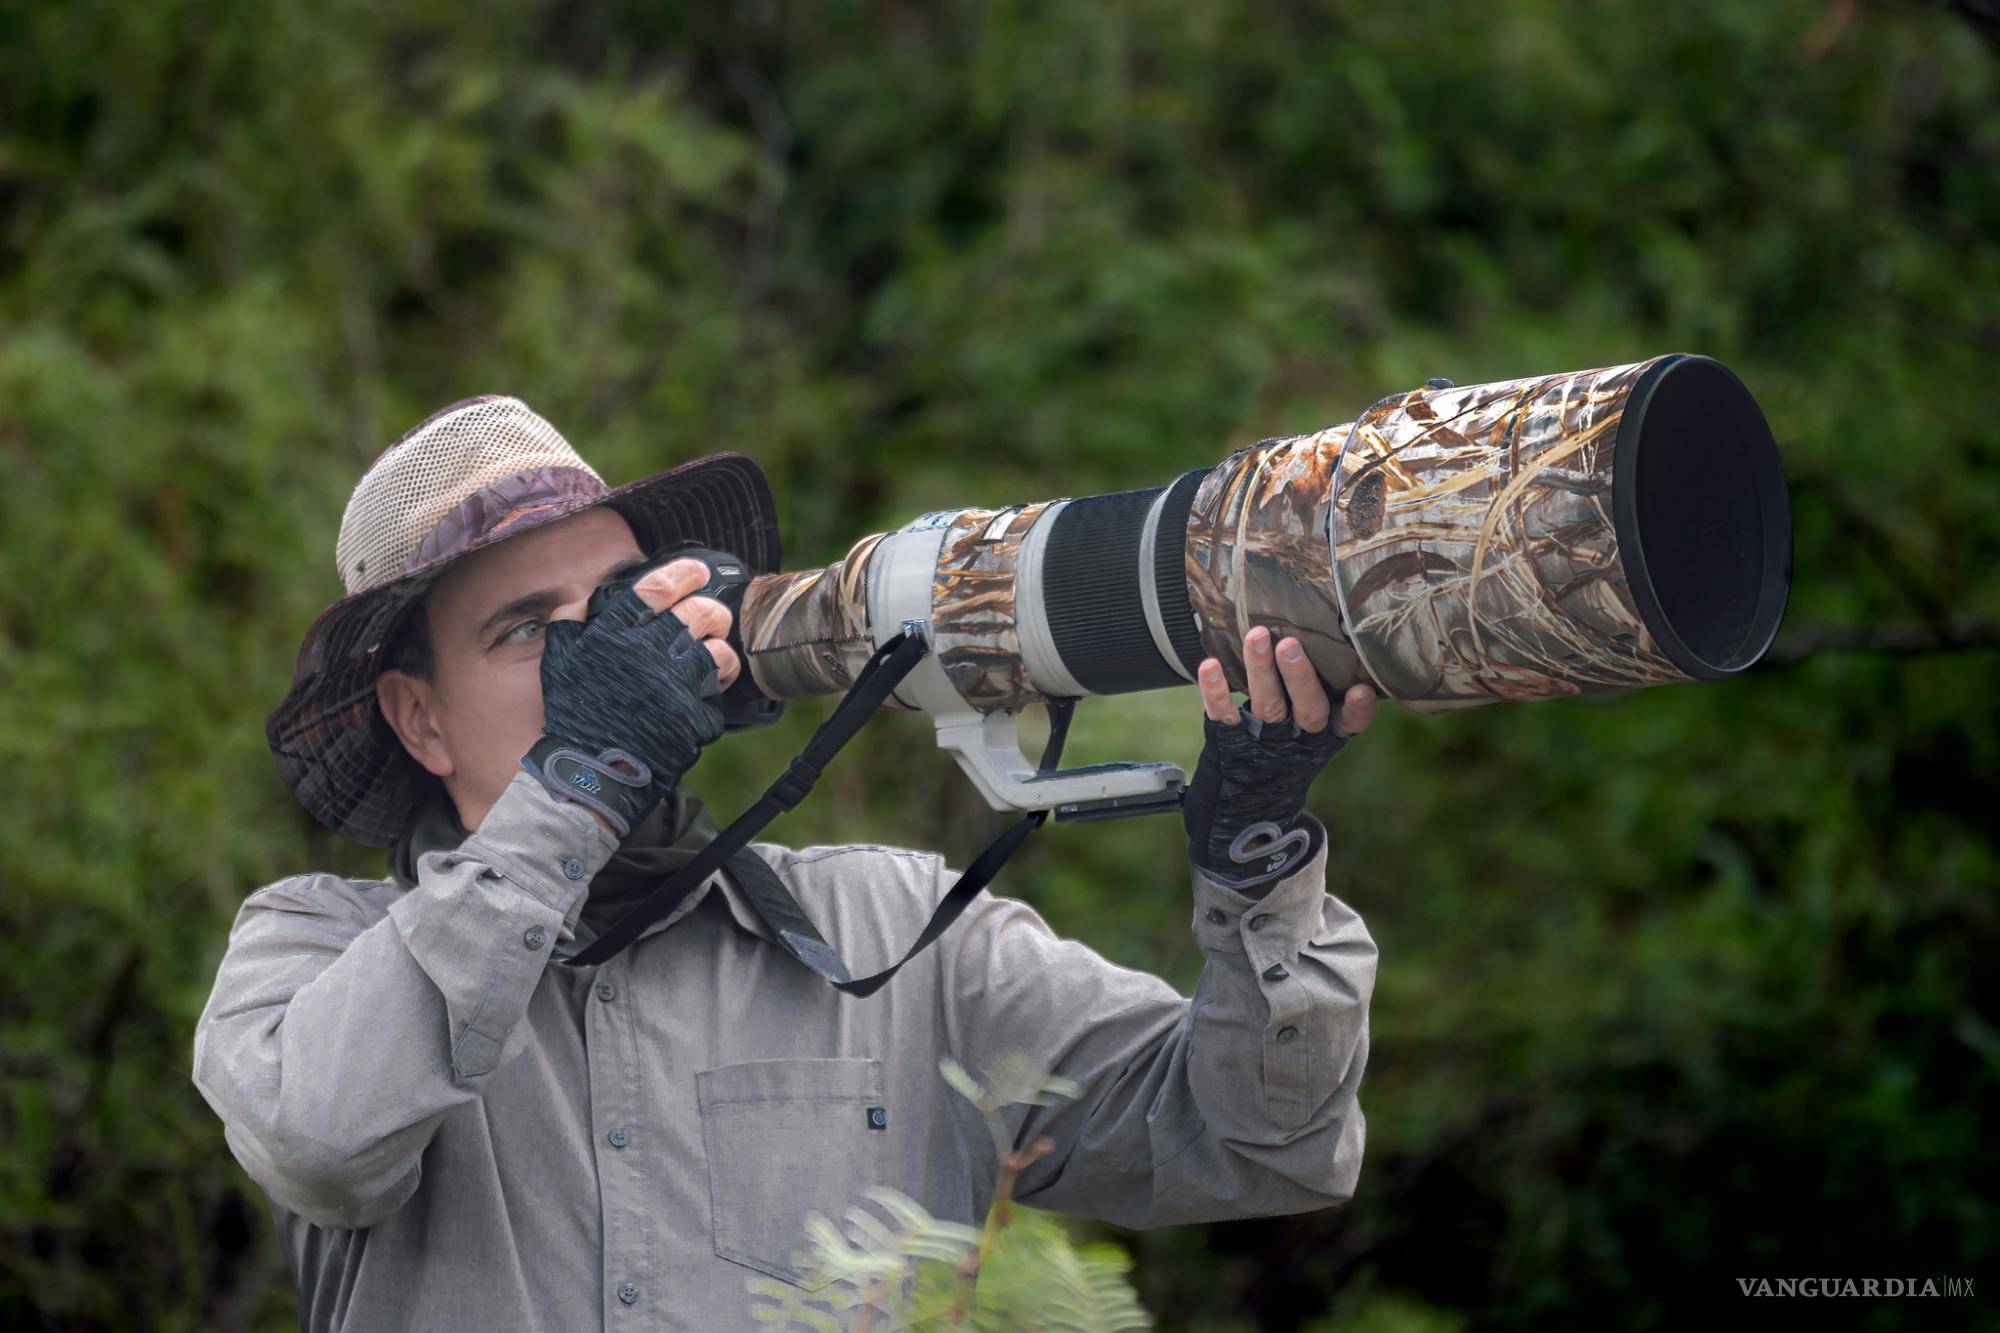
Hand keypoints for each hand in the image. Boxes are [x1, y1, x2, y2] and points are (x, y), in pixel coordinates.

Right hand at [523, 558, 732, 836]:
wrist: (588, 774)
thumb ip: (568, 622)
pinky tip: (700, 695)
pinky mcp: (692, 717)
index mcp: (613, 636)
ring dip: (719, 650)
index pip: (658, 588)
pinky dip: (712, 692)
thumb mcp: (558, 662)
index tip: (697, 571)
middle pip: (700, 613)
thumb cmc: (574, 715)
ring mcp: (674, 688)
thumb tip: (580, 596)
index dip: (685, 573)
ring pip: (719, 651)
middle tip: (710, 617)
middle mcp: (647, 656)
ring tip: (710, 655)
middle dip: (712, 610)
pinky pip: (716, 694)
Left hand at [1184, 627, 1376, 888]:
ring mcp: (1264, 739)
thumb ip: (1335, 706)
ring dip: (1260, 669)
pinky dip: (1215, 691)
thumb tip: (1354, 663)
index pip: (1348, 723)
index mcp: (1324, 736)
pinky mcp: (1230, 738)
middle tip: (1289, 644)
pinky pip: (1223, 713)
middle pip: (1306, 708)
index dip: (1357, 710)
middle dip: (1299, 676)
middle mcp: (1298, 738)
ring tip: (1256, 636)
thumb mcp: (1320, 737)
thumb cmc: (1290, 751)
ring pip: (1267, 703)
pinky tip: (1209, 665)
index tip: (1361, 690)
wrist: (1250, 803)